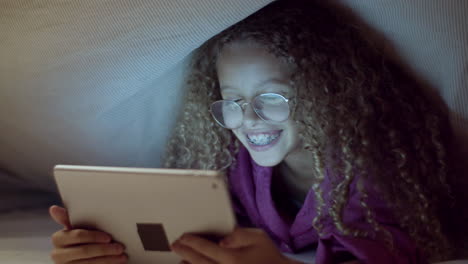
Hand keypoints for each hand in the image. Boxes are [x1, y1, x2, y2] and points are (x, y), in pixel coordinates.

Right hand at [49, 205, 127, 263]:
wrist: (80, 256)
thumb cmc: (81, 238)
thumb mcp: (75, 227)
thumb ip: (67, 218)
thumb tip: (53, 209)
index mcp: (58, 238)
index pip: (77, 236)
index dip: (94, 236)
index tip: (109, 237)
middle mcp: (58, 254)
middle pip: (85, 251)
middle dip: (104, 249)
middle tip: (120, 247)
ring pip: (89, 263)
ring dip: (109, 259)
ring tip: (122, 256)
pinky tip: (117, 262)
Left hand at [171, 227, 294, 263]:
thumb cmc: (270, 257)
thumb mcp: (259, 237)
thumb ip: (239, 234)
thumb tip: (222, 239)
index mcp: (233, 258)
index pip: (206, 248)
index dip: (192, 242)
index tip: (184, 237)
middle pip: (199, 262)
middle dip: (185, 252)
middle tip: (175, 245)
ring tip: (181, 259)